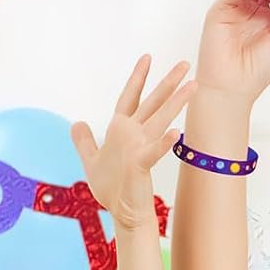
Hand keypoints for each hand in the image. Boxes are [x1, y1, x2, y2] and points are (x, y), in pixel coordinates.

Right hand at [73, 56, 194, 233]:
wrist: (122, 213)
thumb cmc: (111, 188)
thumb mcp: (91, 160)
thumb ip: (84, 141)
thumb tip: (76, 123)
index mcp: (119, 128)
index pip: (129, 96)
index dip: (138, 77)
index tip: (148, 57)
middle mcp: (129, 132)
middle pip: (151, 101)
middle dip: (168, 81)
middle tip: (185, 64)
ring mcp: (135, 147)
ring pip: (159, 118)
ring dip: (176, 101)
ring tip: (193, 85)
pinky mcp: (140, 164)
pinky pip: (154, 151)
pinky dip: (164, 143)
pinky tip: (176, 132)